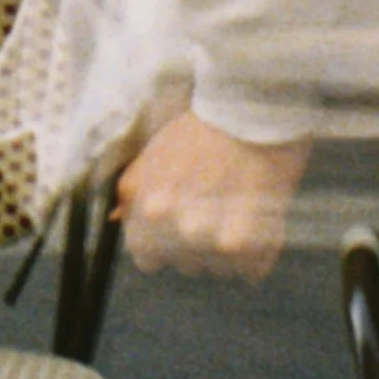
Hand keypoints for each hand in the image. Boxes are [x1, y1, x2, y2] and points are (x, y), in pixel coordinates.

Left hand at [115, 110, 311, 280]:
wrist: (252, 110)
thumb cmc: (199, 127)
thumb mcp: (154, 151)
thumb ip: (133, 186)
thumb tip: (118, 216)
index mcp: (153, 210)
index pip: (145, 256)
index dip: (157, 244)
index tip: (171, 230)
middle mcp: (186, 231)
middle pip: (185, 262)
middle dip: (194, 243)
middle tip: (210, 208)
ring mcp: (225, 242)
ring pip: (219, 268)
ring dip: (226, 248)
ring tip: (236, 209)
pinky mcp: (260, 245)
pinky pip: (252, 269)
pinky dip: (255, 253)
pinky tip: (256, 220)